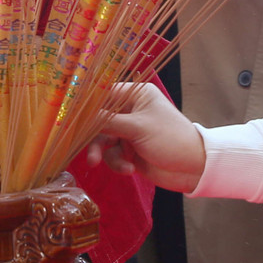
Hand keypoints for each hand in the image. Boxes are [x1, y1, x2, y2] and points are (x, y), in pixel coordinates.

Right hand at [87, 82, 206, 192]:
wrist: (195, 169)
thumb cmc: (170, 139)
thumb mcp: (138, 128)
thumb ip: (107, 121)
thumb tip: (80, 114)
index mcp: (135, 94)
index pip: (103, 92)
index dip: (85, 104)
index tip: (67, 113)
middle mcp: (130, 109)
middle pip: (99, 118)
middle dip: (94, 136)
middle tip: (85, 149)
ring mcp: (129, 130)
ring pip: (103, 138)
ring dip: (105, 153)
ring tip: (104, 164)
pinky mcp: (129, 149)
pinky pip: (112, 154)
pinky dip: (118, 162)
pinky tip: (130, 169)